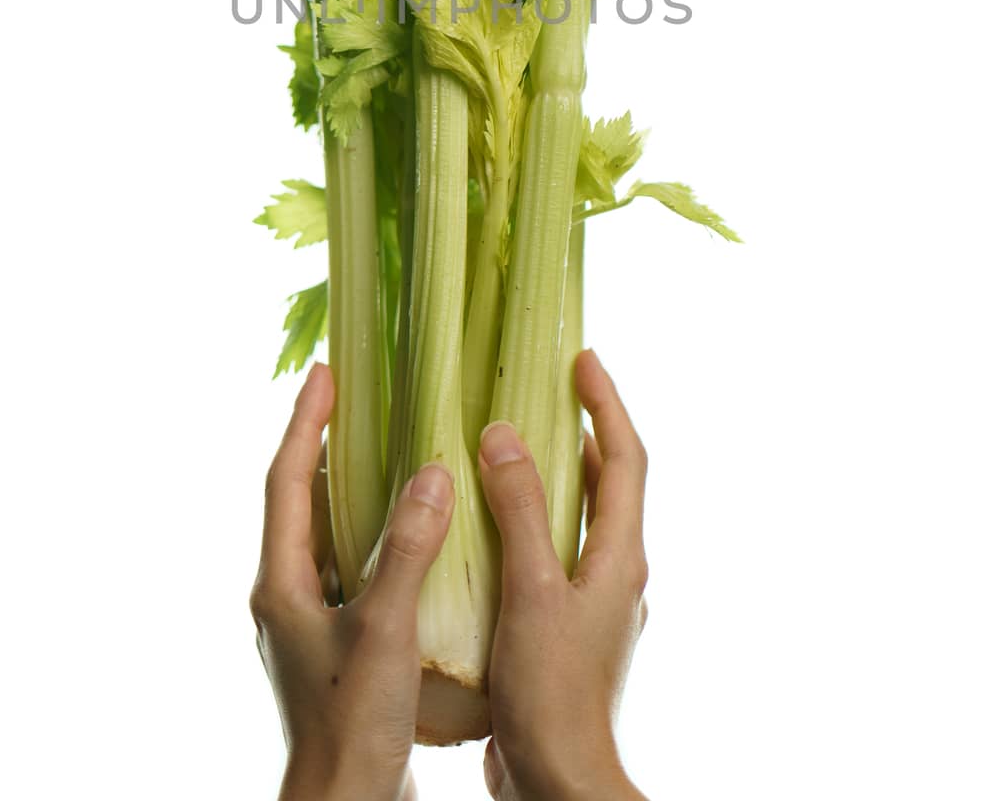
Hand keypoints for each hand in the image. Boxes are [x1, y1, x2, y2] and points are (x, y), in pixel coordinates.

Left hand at [250, 363, 454, 800]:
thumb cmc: (354, 724)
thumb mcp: (386, 630)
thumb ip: (408, 550)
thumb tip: (430, 472)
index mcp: (280, 583)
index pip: (288, 481)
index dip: (306, 422)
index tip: (326, 372)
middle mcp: (284, 596)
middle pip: (301, 502)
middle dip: (325, 445)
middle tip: (356, 396)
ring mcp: (307, 623)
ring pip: (326, 536)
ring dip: (351, 489)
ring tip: (387, 448)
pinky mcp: (335, 647)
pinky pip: (349, 568)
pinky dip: (374, 536)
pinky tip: (412, 534)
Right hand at [478, 349, 649, 800]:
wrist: (560, 784)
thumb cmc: (551, 694)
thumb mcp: (531, 592)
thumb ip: (521, 511)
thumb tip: (504, 433)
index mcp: (621, 557)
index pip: (624, 458)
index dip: (607, 403)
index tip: (583, 358)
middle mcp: (616, 575)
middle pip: (609, 483)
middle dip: (584, 429)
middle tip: (546, 387)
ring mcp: (594, 606)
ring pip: (580, 521)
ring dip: (555, 476)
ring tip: (511, 444)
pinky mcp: (566, 632)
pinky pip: (554, 555)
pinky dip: (531, 524)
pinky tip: (489, 529)